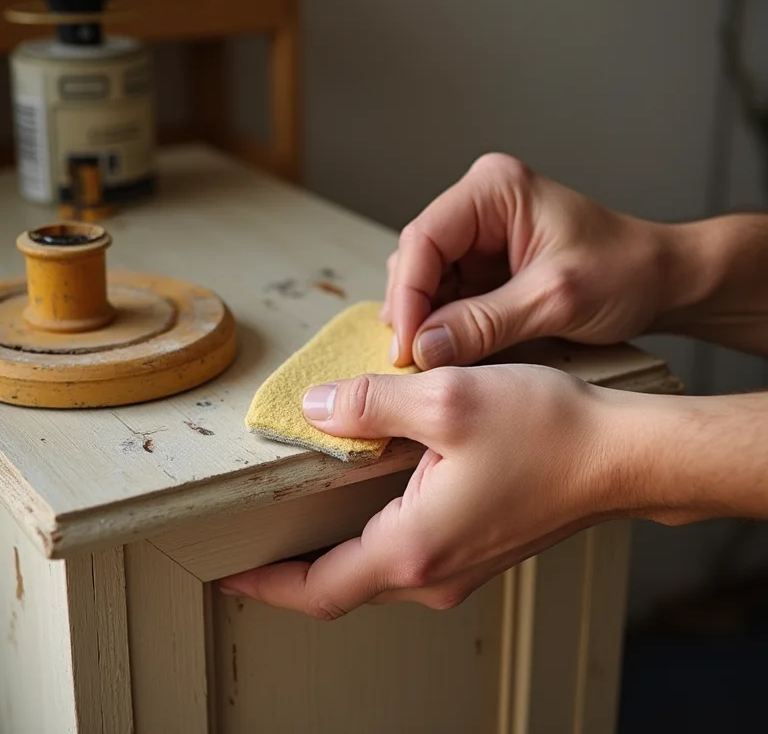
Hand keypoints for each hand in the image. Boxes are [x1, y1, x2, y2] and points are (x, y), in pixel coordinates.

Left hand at [219, 365, 637, 617]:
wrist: (621, 456)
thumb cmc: (549, 433)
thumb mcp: (445, 400)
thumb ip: (371, 405)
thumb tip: (320, 408)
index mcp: (415, 546)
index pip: (317, 587)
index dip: (266, 583)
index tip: (229, 574)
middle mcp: (435, 571)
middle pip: (342, 587)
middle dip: (294, 571)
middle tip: (259, 543)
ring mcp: (460, 566)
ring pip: (376, 573)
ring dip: (337, 554)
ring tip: (304, 522)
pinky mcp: (478, 548)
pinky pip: (409, 557)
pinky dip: (375, 538)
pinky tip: (371, 500)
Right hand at [382, 152, 677, 367]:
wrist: (662, 281)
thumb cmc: (626, 270)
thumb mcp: (554, 299)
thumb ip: (484, 323)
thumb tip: (424, 348)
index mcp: (494, 189)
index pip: (426, 237)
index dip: (409, 293)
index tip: (407, 344)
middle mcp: (480, 206)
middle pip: (419, 258)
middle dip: (413, 310)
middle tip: (412, 360)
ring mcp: (480, 236)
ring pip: (427, 280)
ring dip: (424, 320)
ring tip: (428, 359)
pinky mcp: (485, 266)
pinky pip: (448, 296)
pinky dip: (443, 325)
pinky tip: (446, 350)